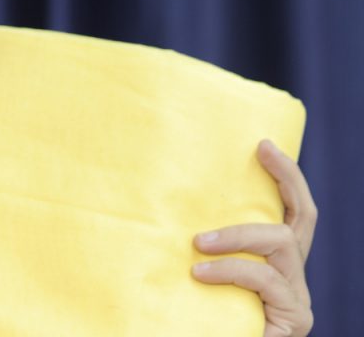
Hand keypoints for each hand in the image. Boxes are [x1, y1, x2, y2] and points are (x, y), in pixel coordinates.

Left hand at [192, 139, 316, 336]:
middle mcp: (291, 277)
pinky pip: (265, 279)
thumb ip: (198, 247)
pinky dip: (232, 270)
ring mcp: (296, 298)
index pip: (290, 213)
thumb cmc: (195, 318)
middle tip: (261, 151)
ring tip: (199, 243)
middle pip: (302, 219)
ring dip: (238, 235)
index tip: (263, 144)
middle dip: (287, 178)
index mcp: (272, 263)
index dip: (285, 177)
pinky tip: (199, 274)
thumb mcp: (196, 274)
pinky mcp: (294, 318)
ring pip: (282, 242)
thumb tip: (159, 200)